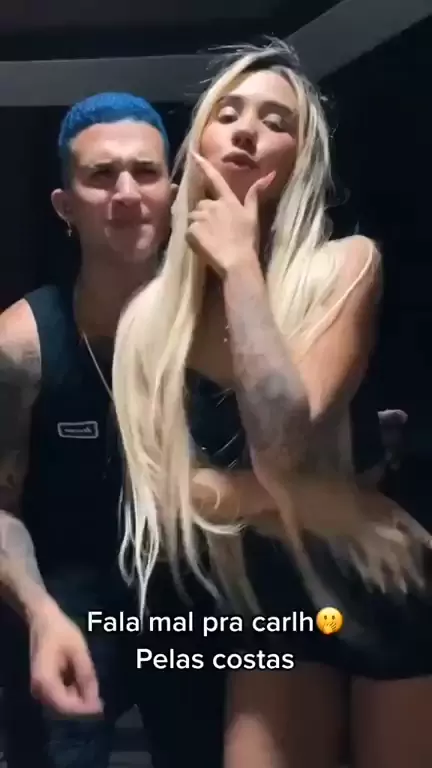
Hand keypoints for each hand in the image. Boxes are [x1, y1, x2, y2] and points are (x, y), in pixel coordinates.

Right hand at [30, 606, 101, 715]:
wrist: (42, 619)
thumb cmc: (61, 631)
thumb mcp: (78, 651)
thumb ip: (86, 676)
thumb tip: (95, 701)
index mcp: (45, 681)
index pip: (65, 706)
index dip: (84, 710)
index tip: (101, 708)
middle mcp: (39, 690)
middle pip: (63, 708)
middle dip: (83, 705)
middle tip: (103, 700)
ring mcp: (40, 688)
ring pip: (63, 703)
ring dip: (79, 699)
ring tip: (95, 688)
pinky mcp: (45, 684)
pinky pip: (60, 695)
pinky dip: (74, 692)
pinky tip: (85, 682)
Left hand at [186, 152, 273, 276]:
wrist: (237, 261)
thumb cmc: (247, 240)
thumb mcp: (253, 215)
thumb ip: (255, 194)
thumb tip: (270, 174)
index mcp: (228, 200)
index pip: (214, 179)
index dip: (203, 166)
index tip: (193, 154)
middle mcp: (212, 205)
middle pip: (201, 204)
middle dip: (204, 214)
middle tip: (216, 232)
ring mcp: (201, 217)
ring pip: (193, 217)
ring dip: (198, 226)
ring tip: (211, 240)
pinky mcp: (191, 230)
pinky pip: (188, 231)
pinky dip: (193, 239)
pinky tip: (204, 246)